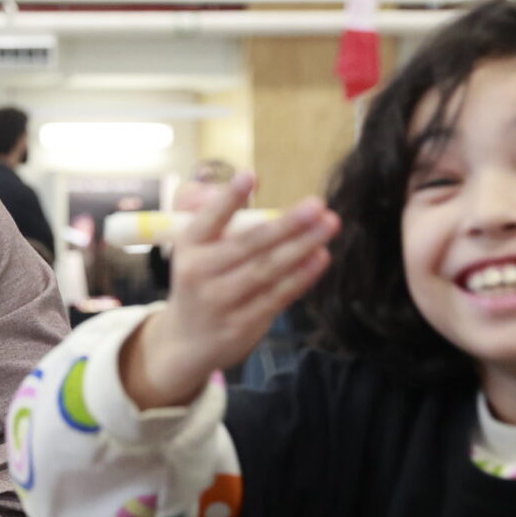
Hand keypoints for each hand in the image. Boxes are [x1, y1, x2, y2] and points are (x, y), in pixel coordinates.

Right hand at [121, 175, 337, 408]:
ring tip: (329, 224)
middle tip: (317, 204)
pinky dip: (301, 277)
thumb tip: (247, 182)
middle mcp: (200, 273)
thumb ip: (216, 214)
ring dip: (302, 246)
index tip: (249, 176)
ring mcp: (220, 301)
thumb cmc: (201, 278)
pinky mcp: (241, 324)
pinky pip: (276, 297)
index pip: (208, 220)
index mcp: (188, 246)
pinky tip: (321, 257)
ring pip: (267, 270)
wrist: (186, 340)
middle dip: (286, 224)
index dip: (228, 198)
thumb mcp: (195, 246)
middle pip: (248, 245)